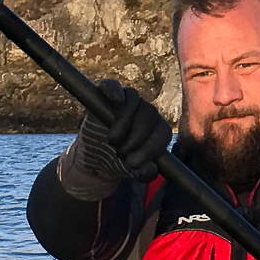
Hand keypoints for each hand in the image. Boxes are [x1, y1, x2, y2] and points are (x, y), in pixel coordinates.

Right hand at [57, 79, 170, 198]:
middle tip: (121, 153)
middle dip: (136, 138)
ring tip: (113, 141)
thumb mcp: (132, 171)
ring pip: (135, 101)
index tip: (134, 163)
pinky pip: (113, 85)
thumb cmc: (118, 162)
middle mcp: (146, 111)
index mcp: (157, 128)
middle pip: (150, 115)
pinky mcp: (105, 96)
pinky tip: (115, 101)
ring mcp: (126, 101)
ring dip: (124, 123)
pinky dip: (114, 91)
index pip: (164, 132)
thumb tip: (150, 168)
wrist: (95, 158)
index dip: (151, 148)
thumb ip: (145, 173)